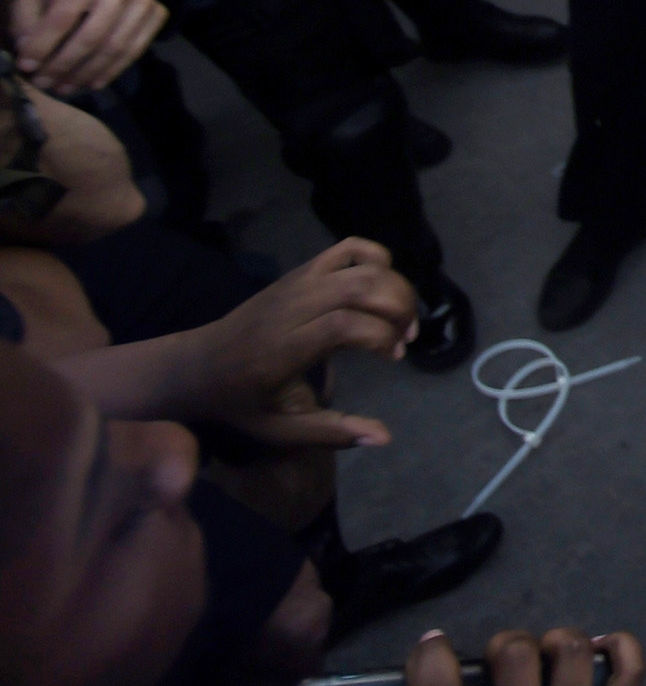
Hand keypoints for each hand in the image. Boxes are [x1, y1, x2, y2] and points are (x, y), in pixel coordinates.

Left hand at [8, 0, 167, 93]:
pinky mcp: (158, 13)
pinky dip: (112, 71)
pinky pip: (135, 51)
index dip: (43, 45)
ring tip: (65, 88)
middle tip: (46, 84)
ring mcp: (142, 0)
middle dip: (65, 65)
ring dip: (87, 73)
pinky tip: (92, 83)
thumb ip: (25, 20)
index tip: (27, 67)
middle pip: (92, 36)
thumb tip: (27, 48)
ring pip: (115, 47)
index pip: (63, 17)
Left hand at [189, 238, 415, 443]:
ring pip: (359, 265)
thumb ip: (332, 432)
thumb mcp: (279, 430)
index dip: (381, 336)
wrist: (197, 365)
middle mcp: (291, 307)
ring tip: (402, 317)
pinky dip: (377, 256)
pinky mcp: (299, 272)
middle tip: (406, 337)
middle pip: (360, 286)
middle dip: (399, 307)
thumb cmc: (241, 402)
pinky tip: (384, 284)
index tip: (394, 356)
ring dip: (396, 286)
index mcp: (283, 349)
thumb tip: (385, 437)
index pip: (343, 325)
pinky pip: (347, 248)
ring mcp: (295, 283)